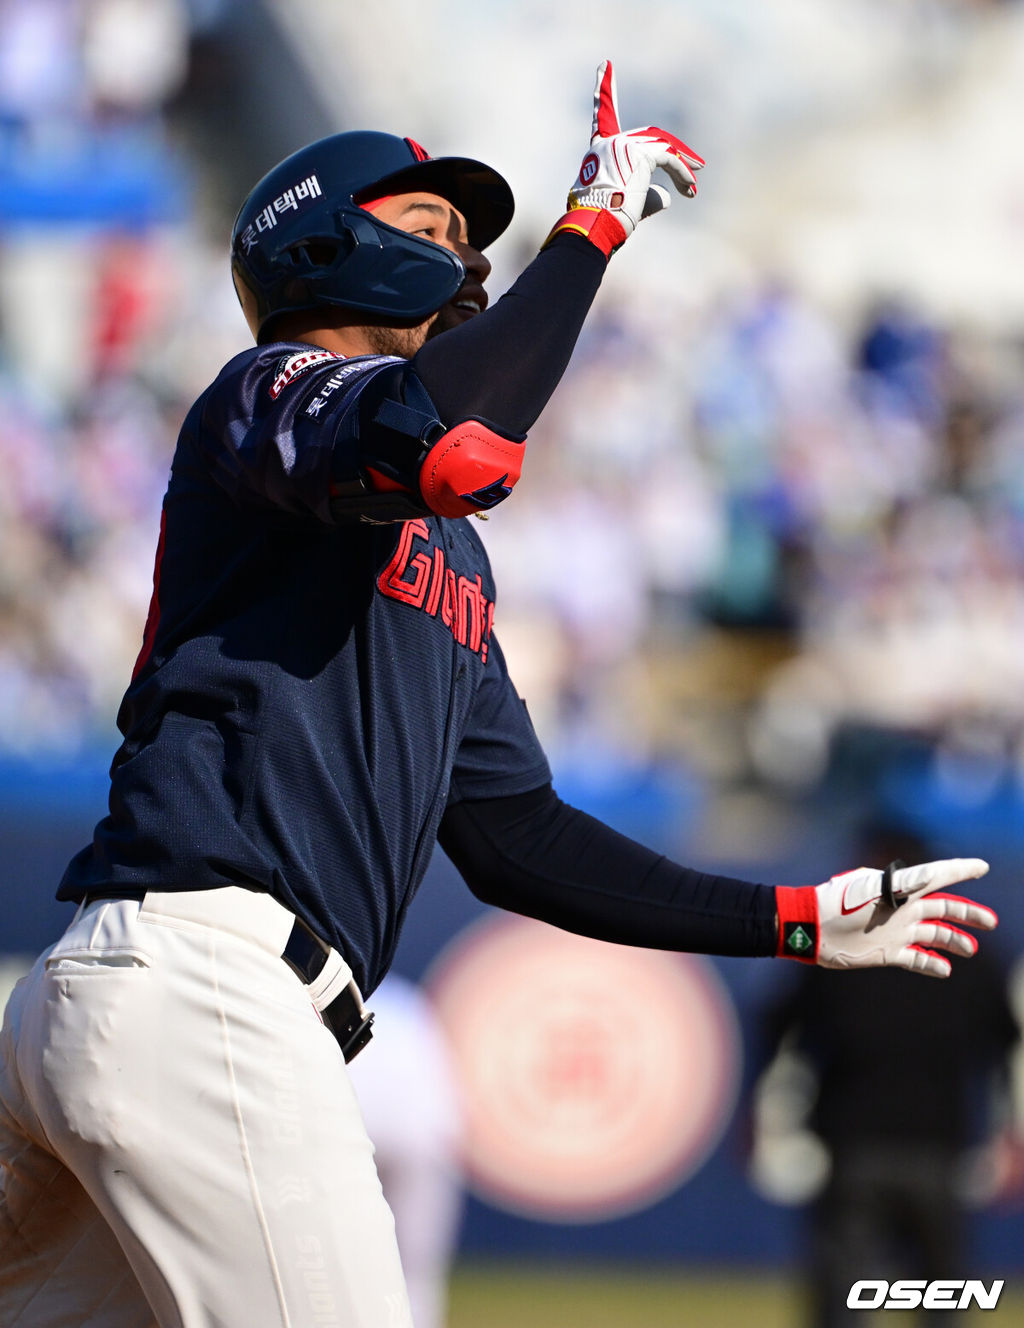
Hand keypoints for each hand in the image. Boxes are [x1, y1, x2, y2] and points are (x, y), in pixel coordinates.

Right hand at [544, 60, 704, 257]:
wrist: (597, 224)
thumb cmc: (607, 219)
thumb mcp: (626, 201)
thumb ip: (646, 193)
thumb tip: (667, 195)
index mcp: (599, 150)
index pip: (601, 116)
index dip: (603, 90)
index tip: (605, 65)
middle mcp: (609, 142)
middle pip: (650, 137)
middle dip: (675, 152)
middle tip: (697, 166)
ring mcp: (624, 145)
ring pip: (663, 148)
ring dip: (682, 165)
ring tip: (695, 181)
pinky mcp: (640, 154)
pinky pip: (669, 158)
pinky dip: (682, 173)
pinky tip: (690, 189)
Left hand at [776, 859, 996, 977]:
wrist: (813, 928)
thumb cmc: (839, 902)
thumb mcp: (871, 889)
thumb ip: (901, 884)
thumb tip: (930, 876)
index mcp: (900, 888)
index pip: (937, 876)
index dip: (961, 871)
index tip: (983, 867)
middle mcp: (903, 908)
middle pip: (944, 909)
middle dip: (968, 914)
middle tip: (991, 922)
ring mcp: (897, 931)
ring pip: (935, 935)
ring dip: (954, 941)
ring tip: (970, 949)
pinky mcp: (888, 952)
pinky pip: (916, 959)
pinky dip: (932, 964)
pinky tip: (945, 969)